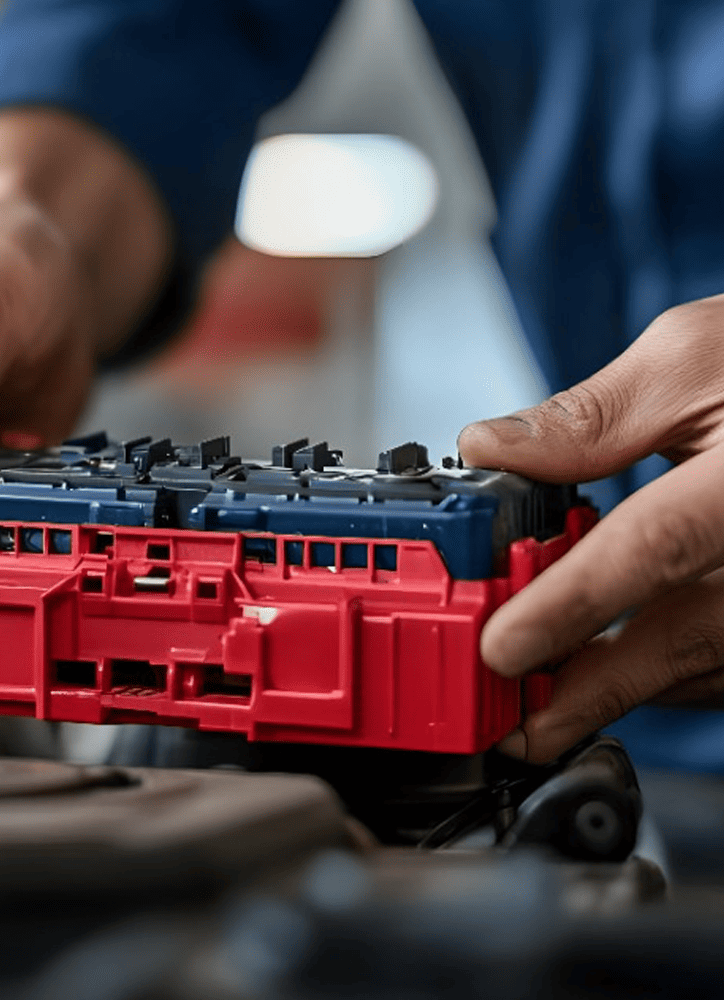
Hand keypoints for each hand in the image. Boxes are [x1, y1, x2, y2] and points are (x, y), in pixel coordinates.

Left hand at [459, 295, 723, 762]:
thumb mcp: (695, 357)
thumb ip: (592, 416)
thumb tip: (493, 449)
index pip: (656, 546)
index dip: (573, 604)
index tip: (502, 649)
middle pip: (683, 638)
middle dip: (585, 690)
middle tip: (507, 728)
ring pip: (700, 664)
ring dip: (612, 684)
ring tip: (532, 695)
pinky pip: (720, 663)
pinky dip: (655, 667)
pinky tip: (597, 660)